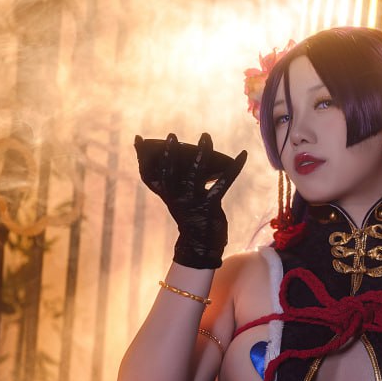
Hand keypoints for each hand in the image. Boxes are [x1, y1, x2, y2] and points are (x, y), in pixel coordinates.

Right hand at [134, 133, 247, 268]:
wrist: (199, 244)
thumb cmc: (188, 215)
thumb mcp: (175, 198)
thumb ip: (170, 178)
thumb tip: (168, 160)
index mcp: (166, 193)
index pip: (148, 175)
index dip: (142, 158)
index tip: (138, 139)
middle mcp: (176, 196)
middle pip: (169, 173)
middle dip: (169, 154)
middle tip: (171, 136)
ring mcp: (193, 200)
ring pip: (196, 173)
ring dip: (202, 154)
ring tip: (205, 136)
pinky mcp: (210, 205)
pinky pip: (223, 183)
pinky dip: (234, 167)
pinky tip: (244, 153)